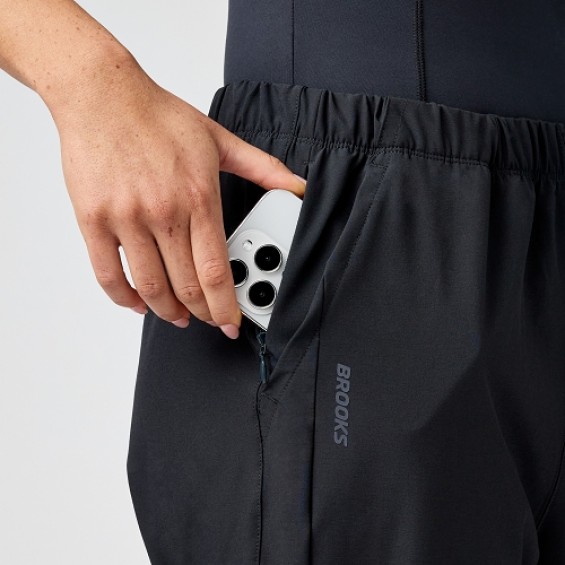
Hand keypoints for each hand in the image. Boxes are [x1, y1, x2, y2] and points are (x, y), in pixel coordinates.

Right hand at [54, 66, 305, 338]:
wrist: (103, 94)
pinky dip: (125, 298)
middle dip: (202, 314)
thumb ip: (263, 169)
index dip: (226, 306)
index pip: (216, 270)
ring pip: (151, 286)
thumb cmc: (159, 117)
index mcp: (199, 197)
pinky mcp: (94, 219)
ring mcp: (127, 218)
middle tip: (208, 320)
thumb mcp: (220, 140)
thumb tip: (296, 186)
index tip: (231, 323)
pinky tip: (138, 303)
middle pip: (186, 286)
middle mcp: (164, 212)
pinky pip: (108, 274)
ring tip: (177, 316)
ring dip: (167, 312)